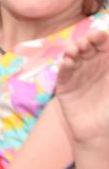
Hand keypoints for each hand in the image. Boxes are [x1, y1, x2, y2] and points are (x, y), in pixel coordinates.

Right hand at [56, 29, 108, 144]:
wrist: (100, 132)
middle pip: (86, 46)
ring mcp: (77, 74)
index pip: (102, 44)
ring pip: (73, 56)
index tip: (98, 36)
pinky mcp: (65, 85)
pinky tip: (67, 63)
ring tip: (74, 50)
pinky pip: (63, 72)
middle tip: (85, 43)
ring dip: (72, 50)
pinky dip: (64, 65)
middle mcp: (91, 65)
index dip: (99, 37)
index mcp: (107, 62)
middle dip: (85, 41)